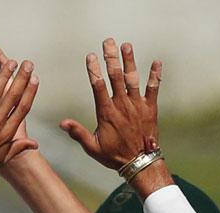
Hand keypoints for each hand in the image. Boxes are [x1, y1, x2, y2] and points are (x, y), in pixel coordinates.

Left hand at [0, 61, 39, 191]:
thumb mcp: (2, 158)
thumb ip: (18, 148)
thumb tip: (35, 144)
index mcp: (6, 134)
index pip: (22, 109)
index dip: (30, 93)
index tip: (35, 80)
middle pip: (12, 98)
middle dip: (22, 79)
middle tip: (28, 65)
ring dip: (4, 76)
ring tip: (12, 62)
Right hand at [60, 40, 161, 168]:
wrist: (140, 163)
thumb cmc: (114, 156)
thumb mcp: (92, 147)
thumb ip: (78, 133)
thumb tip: (62, 123)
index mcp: (107, 112)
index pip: (98, 86)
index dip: (94, 70)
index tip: (90, 56)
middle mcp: (122, 105)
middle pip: (115, 76)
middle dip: (111, 58)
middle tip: (108, 42)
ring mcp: (137, 105)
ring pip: (133, 79)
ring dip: (130, 61)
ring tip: (126, 45)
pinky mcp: (150, 108)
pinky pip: (153, 89)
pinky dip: (155, 75)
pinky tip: (157, 62)